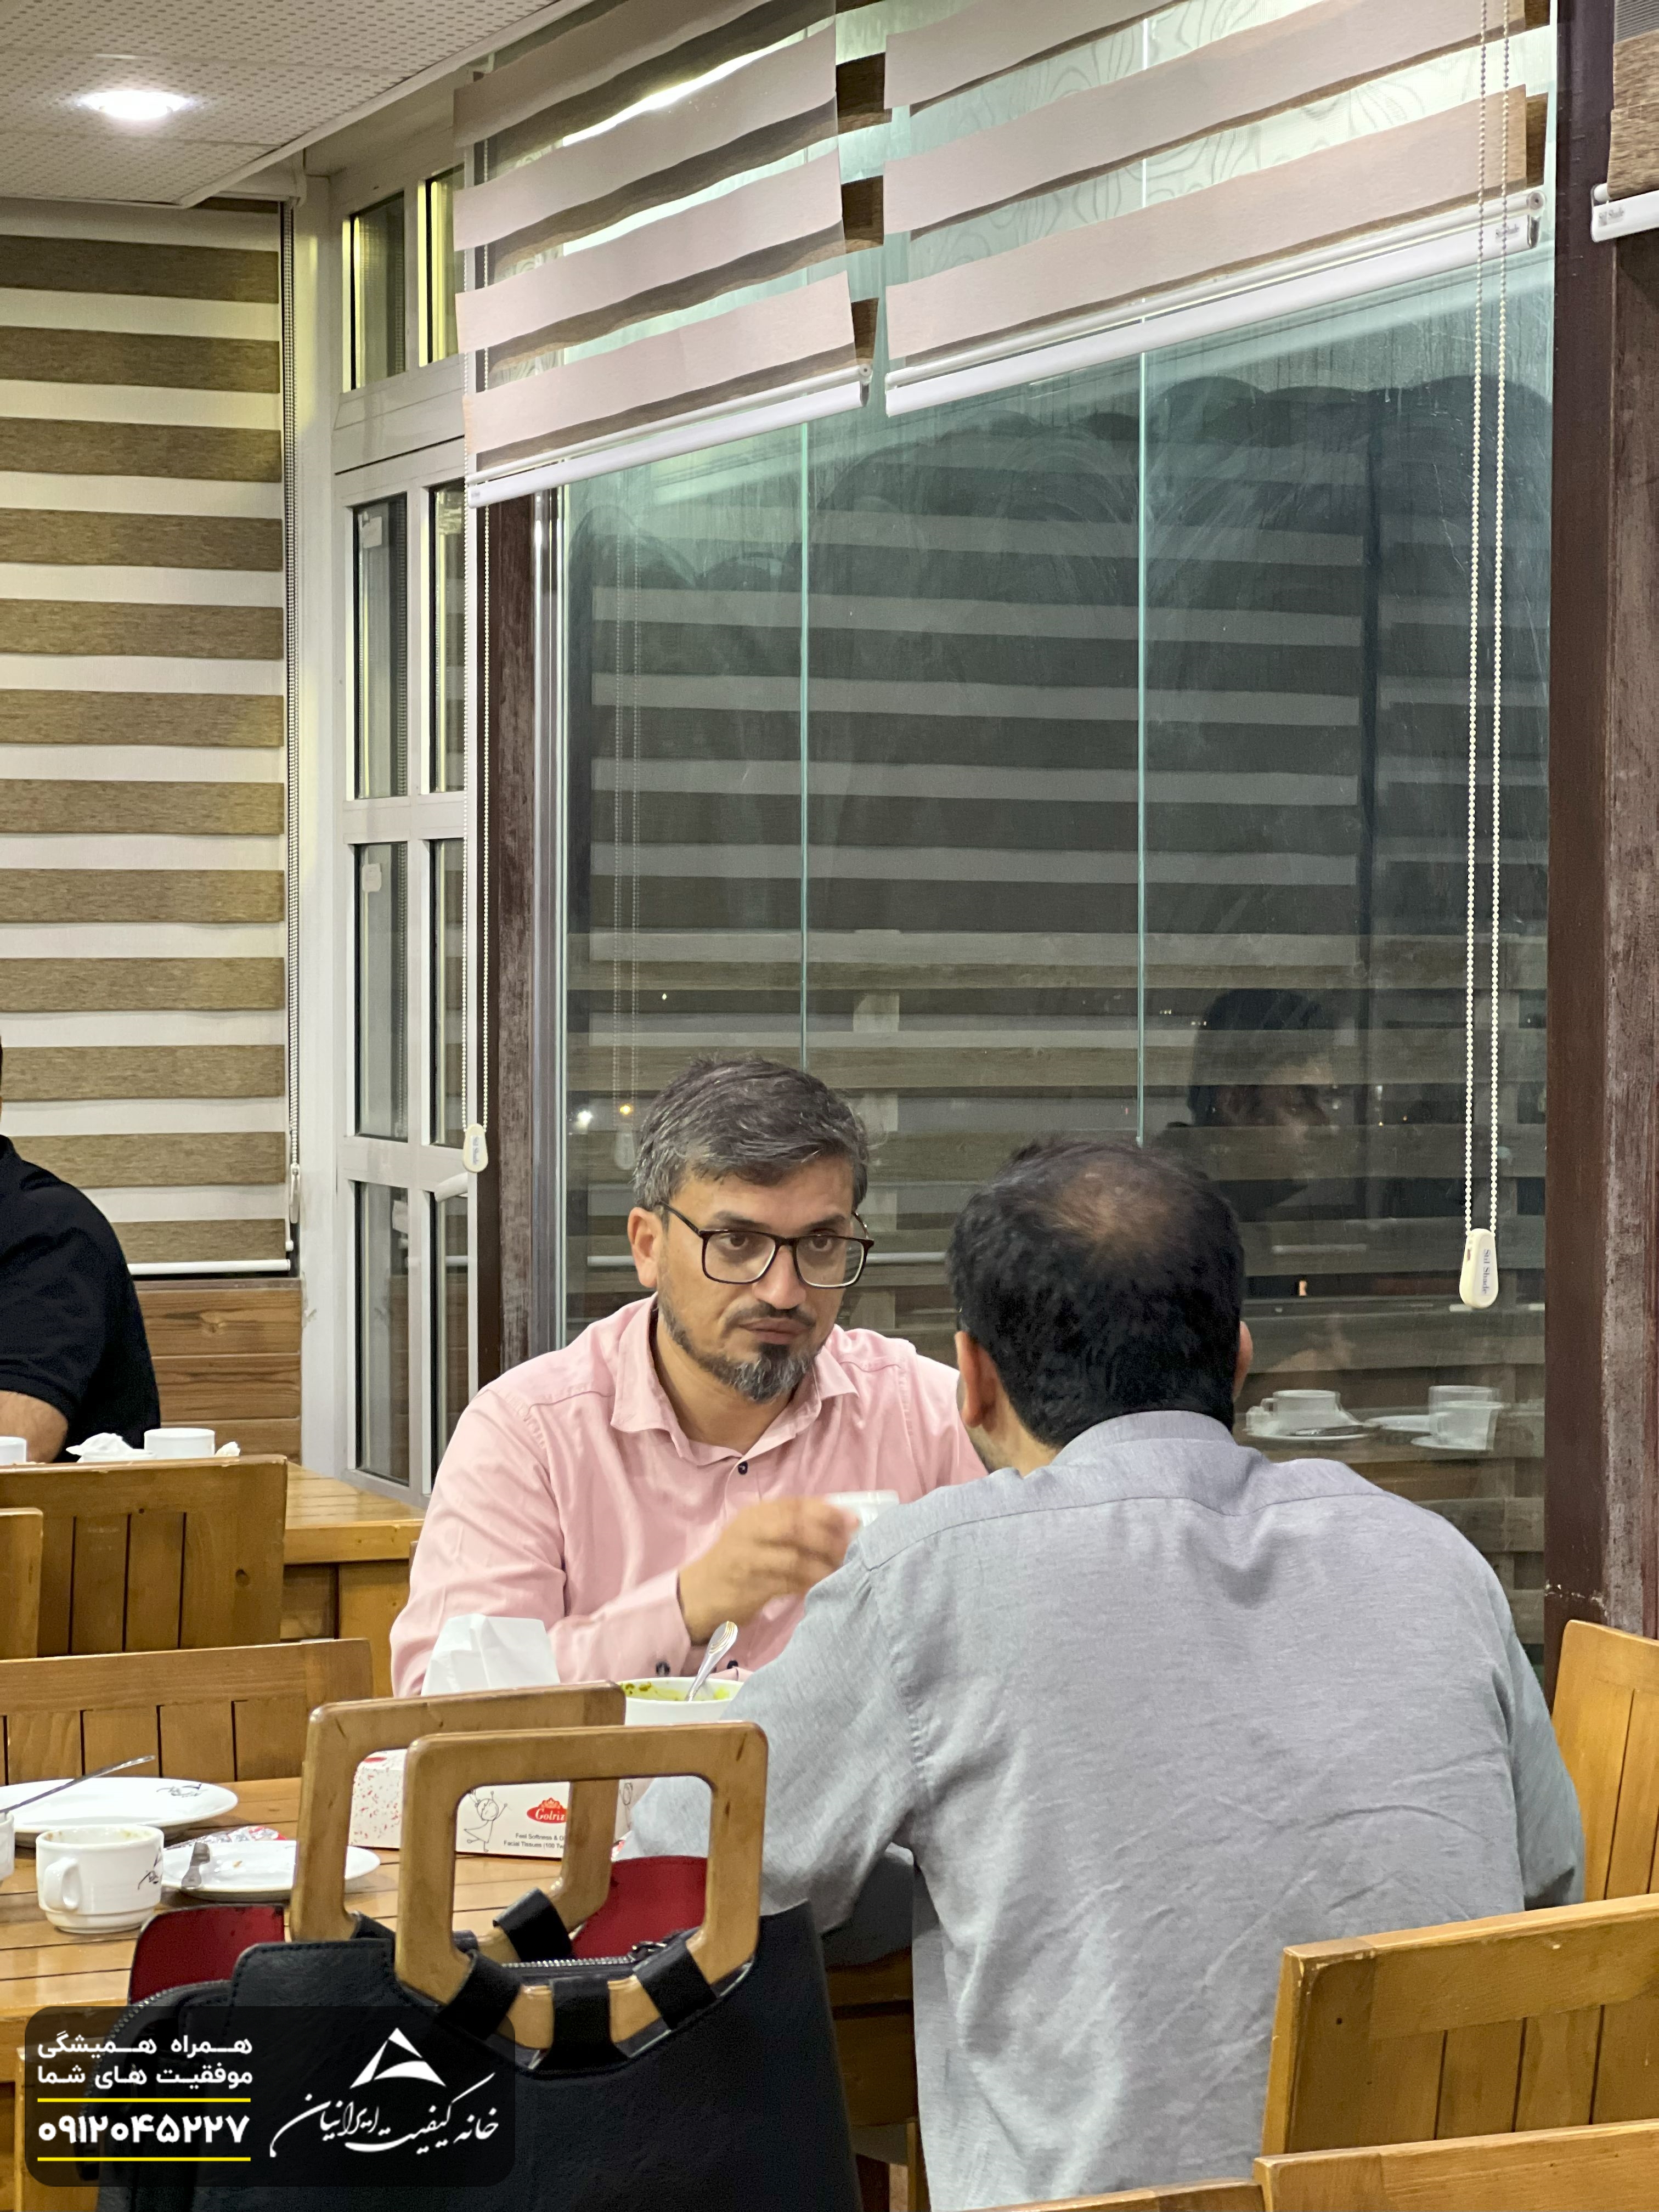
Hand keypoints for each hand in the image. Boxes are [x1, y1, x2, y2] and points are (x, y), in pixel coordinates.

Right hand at [678, 1498, 856, 1644]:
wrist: (697, 1595)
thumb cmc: (736, 1564)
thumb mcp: (758, 1537)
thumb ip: (789, 1527)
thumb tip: (838, 1525)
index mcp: (755, 1515)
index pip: (795, 1505)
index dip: (827, 1510)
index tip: (853, 1519)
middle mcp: (750, 1531)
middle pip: (795, 1526)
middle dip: (828, 1536)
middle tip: (852, 1547)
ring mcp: (748, 1558)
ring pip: (794, 1557)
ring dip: (824, 1565)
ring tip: (842, 1570)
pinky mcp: (749, 1586)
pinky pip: (788, 1584)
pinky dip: (809, 1585)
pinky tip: (823, 1587)